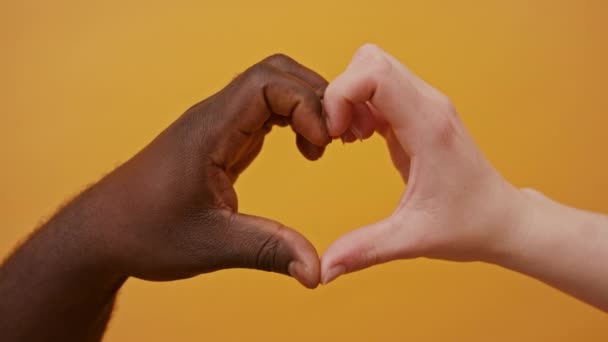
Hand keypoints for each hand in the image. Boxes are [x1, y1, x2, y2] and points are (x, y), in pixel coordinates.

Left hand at [91, 54, 329, 287]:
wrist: (103, 234)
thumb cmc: (144, 233)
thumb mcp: (210, 245)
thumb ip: (267, 251)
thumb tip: (317, 272)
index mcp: (209, 130)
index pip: (267, 82)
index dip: (306, 103)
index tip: (325, 143)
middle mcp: (215, 118)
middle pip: (275, 73)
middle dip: (315, 97)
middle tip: (338, 137)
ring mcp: (219, 125)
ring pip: (273, 88)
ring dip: (307, 107)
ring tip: (326, 145)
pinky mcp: (222, 139)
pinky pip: (266, 111)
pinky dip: (295, 121)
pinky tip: (307, 150)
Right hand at [320, 44, 527, 283]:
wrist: (502, 219)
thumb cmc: (468, 224)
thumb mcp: (412, 239)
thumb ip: (364, 250)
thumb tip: (321, 270)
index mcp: (428, 126)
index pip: (374, 72)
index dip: (341, 95)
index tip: (335, 134)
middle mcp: (428, 105)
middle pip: (370, 61)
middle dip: (341, 92)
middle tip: (339, 135)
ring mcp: (425, 105)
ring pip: (373, 69)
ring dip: (350, 98)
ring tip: (350, 138)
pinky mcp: (419, 113)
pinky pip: (379, 89)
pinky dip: (360, 105)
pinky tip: (361, 137)